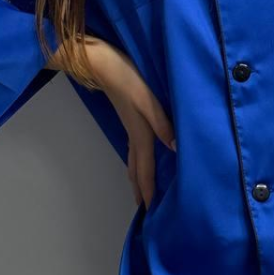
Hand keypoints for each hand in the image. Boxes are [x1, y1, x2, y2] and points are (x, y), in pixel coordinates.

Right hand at [81, 36, 176, 211]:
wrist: (98, 63)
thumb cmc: (126, 79)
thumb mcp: (148, 100)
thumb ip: (163, 123)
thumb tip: (175, 148)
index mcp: (141, 134)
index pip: (145, 169)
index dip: (148, 190)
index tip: (149, 212)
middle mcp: (134, 134)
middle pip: (137, 169)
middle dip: (140, 189)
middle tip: (144, 208)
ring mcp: (129, 126)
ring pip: (133, 159)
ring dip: (137, 176)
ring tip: (141, 190)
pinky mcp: (128, 117)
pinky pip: (134, 147)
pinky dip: (136, 160)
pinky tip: (140, 156)